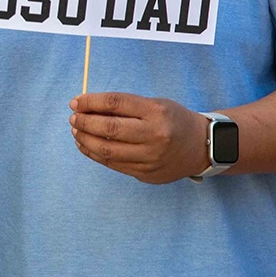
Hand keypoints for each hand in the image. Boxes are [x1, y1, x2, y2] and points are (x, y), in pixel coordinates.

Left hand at [69, 92, 210, 183]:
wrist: (201, 147)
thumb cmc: (173, 120)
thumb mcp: (154, 104)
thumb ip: (124, 106)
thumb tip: (86, 107)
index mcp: (156, 112)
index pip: (115, 103)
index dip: (90, 102)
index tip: (75, 103)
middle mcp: (154, 135)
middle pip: (109, 129)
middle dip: (84, 122)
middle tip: (73, 118)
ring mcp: (150, 158)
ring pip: (107, 150)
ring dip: (85, 140)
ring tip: (76, 132)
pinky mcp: (146, 174)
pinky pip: (113, 164)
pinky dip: (95, 154)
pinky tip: (86, 146)